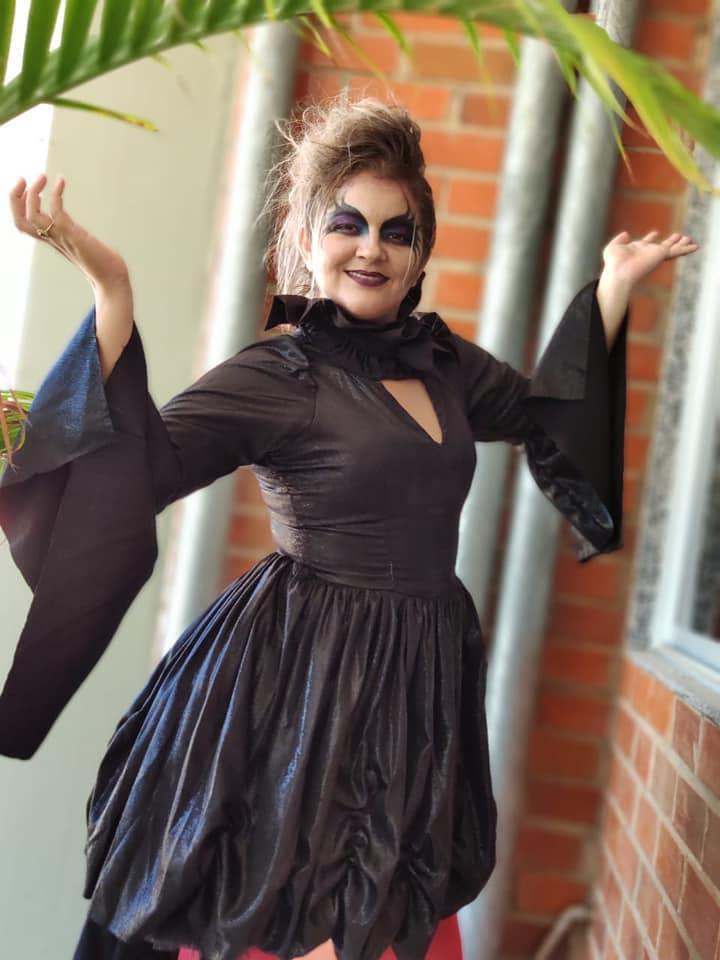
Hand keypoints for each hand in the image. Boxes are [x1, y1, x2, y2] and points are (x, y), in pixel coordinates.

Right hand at [9, 174, 129, 292]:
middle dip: (15, 197)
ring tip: (42, 177)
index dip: (17, 204)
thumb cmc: (102, 263)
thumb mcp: (81, 243)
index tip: (24, 186)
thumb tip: (81, 232)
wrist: (112, 279)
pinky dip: (55, 195)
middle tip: (22, 178)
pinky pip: (56, 213)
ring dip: (32, 192)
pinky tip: (61, 182)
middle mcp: (53, 239)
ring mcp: (61, 238)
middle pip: (20, 220)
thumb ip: (75, 235)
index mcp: (52, 239)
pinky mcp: (73, 236)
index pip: (23, 223)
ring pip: (31, 216)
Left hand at [601, 230, 698, 290]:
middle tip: (679, 236)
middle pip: (662, 246)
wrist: (620, 272)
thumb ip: (619, 240)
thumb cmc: (613, 263)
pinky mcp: (661, 255)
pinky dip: (686, 248)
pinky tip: (695, 246)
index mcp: (636, 250)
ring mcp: (655, 255)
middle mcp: (647, 253)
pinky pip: (677, 251)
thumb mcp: (612, 247)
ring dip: (681, 244)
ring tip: (690, 239)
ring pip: (672, 248)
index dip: (649, 238)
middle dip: (670, 241)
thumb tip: (626, 233)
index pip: (645, 243)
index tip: (654, 234)